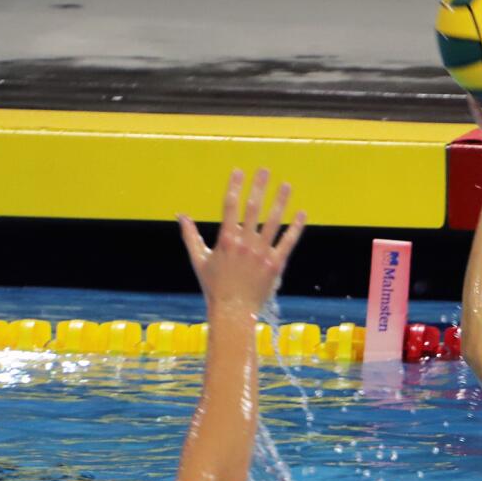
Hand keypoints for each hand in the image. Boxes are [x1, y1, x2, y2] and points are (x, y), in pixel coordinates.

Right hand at [178, 169, 306, 311]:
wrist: (233, 311)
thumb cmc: (214, 286)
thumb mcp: (199, 259)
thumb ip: (190, 236)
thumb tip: (180, 215)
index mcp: (226, 240)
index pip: (230, 206)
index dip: (235, 186)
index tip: (239, 171)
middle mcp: (245, 244)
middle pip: (252, 208)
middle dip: (258, 187)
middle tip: (264, 169)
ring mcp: (261, 253)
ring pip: (272, 221)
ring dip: (279, 201)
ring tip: (286, 185)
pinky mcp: (275, 264)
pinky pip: (287, 242)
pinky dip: (296, 227)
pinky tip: (301, 213)